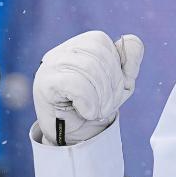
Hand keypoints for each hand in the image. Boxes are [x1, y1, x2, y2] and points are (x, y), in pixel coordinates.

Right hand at [33, 31, 143, 145]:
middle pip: (97, 52)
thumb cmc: (97, 104)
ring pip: (87, 66)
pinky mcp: (45, 84)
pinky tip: (87, 111)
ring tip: (98, 110)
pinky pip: (74, 83)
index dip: (116, 66)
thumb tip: (130, 40)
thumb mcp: (122, 82)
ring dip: (101, 95)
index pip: (102, 40)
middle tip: (107, 104)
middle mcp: (63, 51)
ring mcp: (51, 66)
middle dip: (111, 82)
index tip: (114, 89)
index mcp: (81, 45)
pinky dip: (88, 100)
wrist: (76, 136)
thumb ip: (130, 60)